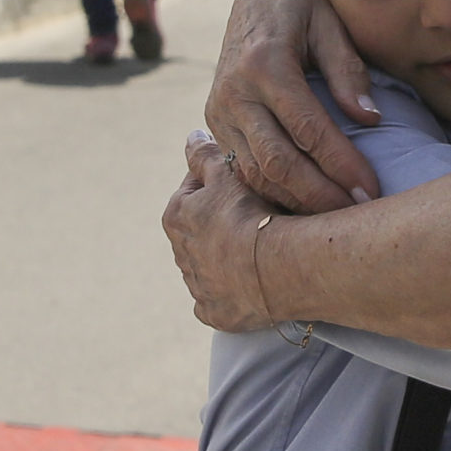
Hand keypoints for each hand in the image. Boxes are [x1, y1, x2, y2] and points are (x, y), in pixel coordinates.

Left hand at [163, 132, 284, 330]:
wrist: (275, 266)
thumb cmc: (250, 213)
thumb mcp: (226, 173)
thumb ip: (204, 154)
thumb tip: (191, 137)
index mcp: (175, 217)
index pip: (193, 191)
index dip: (219, 183)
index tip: (241, 182)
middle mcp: (180, 254)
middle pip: (201, 231)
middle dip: (221, 223)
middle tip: (255, 215)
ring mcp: (197, 287)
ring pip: (210, 267)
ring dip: (228, 258)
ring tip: (260, 248)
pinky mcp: (216, 314)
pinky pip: (220, 301)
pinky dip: (232, 293)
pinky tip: (250, 284)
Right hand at [205, 0, 381, 212]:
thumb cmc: (303, 1)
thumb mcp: (331, 22)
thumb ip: (347, 69)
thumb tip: (370, 118)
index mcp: (263, 63)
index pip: (307, 129)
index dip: (341, 165)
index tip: (371, 191)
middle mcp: (233, 91)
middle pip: (276, 162)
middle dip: (319, 196)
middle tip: (358, 216)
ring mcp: (219, 110)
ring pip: (255, 173)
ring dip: (296, 202)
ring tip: (336, 218)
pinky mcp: (216, 122)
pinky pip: (242, 169)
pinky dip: (272, 192)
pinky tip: (304, 206)